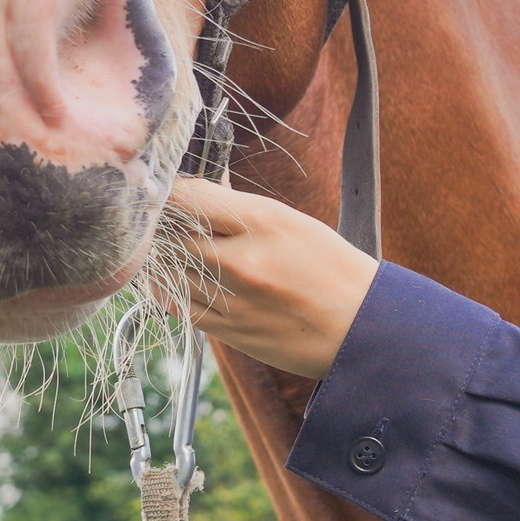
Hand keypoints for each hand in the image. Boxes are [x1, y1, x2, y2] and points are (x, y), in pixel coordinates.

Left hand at [170, 177, 378, 379]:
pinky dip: (165, 288)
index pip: (187, 196)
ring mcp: (232, 300)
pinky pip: (176, 305)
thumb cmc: (330, 267)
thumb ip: (238, 207)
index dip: (167, 190)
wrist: (360, 327)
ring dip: (158, 256)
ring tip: (164, 246)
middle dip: (161, 223)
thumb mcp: (290, 220)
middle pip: (169, 234)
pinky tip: (169, 276)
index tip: (165, 190)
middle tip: (161, 217)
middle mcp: (242, 262)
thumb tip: (196, 189)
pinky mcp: (228, 331)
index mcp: (262, 223)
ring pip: (166, 271)